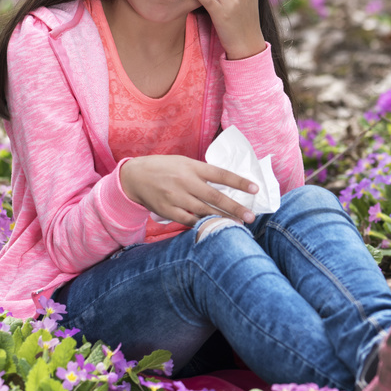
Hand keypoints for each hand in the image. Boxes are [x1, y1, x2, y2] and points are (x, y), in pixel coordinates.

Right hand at [120, 155, 258, 225]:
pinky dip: (201, 224)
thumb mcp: (184, 162)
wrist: (135, 176)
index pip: (220, 174)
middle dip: (235, 208)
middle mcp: (186, 182)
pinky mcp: (168, 210)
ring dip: (222, 219)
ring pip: (204, 211)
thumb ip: (203, 173)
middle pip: (215, 197)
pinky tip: (213, 228)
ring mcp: (176, 197)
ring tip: (236, 225)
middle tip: (250, 216)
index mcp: (192, 167)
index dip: (239, 182)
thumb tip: (226, 185)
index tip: (255, 188)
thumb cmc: (164, 168)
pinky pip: (189, 221)